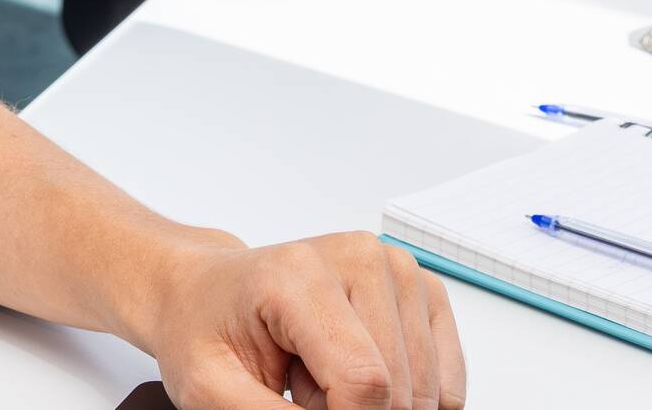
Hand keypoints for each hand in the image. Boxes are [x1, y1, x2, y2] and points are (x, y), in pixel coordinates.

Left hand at [140, 232, 464, 407]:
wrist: (208, 294)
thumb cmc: (207, 331)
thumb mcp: (212, 389)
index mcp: (298, 274)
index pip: (363, 381)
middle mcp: (358, 257)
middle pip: (399, 389)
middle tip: (299, 387)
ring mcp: (396, 268)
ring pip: (427, 389)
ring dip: (377, 403)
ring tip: (317, 377)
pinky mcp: (423, 289)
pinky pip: (445, 380)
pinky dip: (406, 394)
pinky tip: (353, 370)